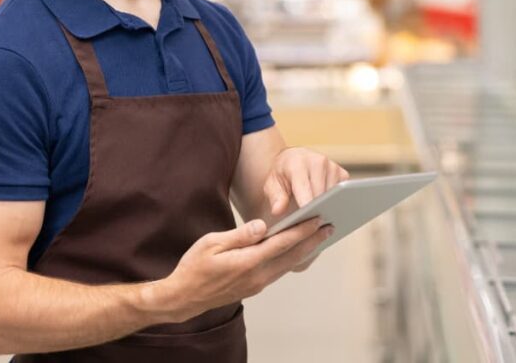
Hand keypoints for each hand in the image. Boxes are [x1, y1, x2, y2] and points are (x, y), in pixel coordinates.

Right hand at [157, 218, 332, 321]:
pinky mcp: (254, 287)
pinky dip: (292, 259)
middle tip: (330, 226)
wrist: (185, 296)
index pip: (282, 244)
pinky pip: (279, 271)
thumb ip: (240, 235)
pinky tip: (297, 251)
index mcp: (247, 262)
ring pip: (288, 265)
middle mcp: (257, 276)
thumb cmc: (195, 266)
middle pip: (292, 256)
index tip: (318, 219)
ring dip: (306, 250)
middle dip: (312, 240)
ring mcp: (257, 284)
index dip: (302, 231)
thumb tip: (262, 224)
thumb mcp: (212, 244)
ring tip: (320, 237)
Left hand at [261, 148, 348, 271]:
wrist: (293, 160)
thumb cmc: (281, 175)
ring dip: (328, 209)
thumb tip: (278, 211)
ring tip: (320, 225)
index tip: (307, 220)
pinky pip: (343, 196)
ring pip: (334, 197)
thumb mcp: (271, 185)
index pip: (304, 188)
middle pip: (322, 195)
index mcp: (298, 163)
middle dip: (318, 212)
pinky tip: (329, 216)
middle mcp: (319, 162)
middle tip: (313, 230)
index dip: (307, 205)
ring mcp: (333, 167)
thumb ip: (275, 197)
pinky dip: (336, 206)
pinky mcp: (343, 175)